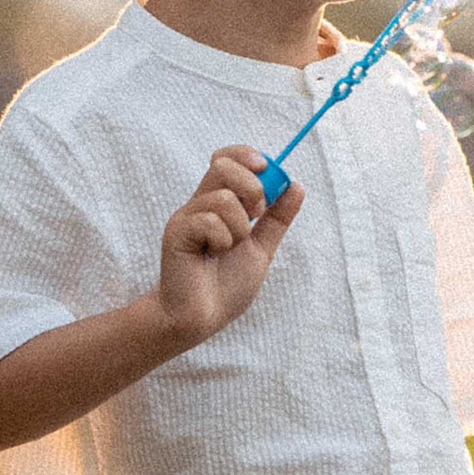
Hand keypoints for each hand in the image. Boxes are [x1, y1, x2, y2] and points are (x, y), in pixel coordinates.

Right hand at [154, 146, 304, 350]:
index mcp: (218, 203)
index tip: (265, 169)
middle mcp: (199, 204)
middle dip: (252, 187)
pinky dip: (222, 241)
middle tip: (255, 216)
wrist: (201, 318)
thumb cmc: (225, 288)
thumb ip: (277, 219)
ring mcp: (186, 217)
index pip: (226, 158)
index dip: (246, 156)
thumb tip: (297, 186)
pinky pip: (210, 221)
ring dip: (239, 228)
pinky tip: (211, 256)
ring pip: (223, 197)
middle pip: (222, 164)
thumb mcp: (261, 249)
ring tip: (228, 248)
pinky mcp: (176, 233)